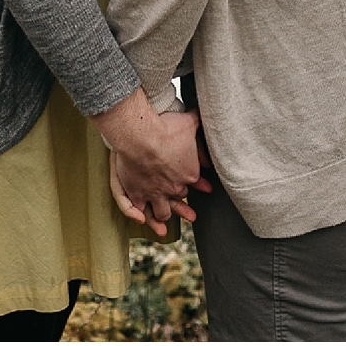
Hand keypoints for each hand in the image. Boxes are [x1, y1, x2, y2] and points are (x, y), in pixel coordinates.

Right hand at [92, 89, 206, 233]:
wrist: (141, 136)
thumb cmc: (165, 128)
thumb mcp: (189, 121)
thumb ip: (198, 121)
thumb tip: (208, 117)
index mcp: (189, 174)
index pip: (195, 182)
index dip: (200, 185)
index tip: (206, 189)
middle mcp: (173, 189)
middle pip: (179, 199)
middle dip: (184, 207)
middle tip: (191, 216)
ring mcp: (155, 194)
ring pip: (162, 212)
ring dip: (164, 218)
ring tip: (164, 228)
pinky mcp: (137, 195)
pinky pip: (138, 211)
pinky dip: (139, 216)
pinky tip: (141, 219)